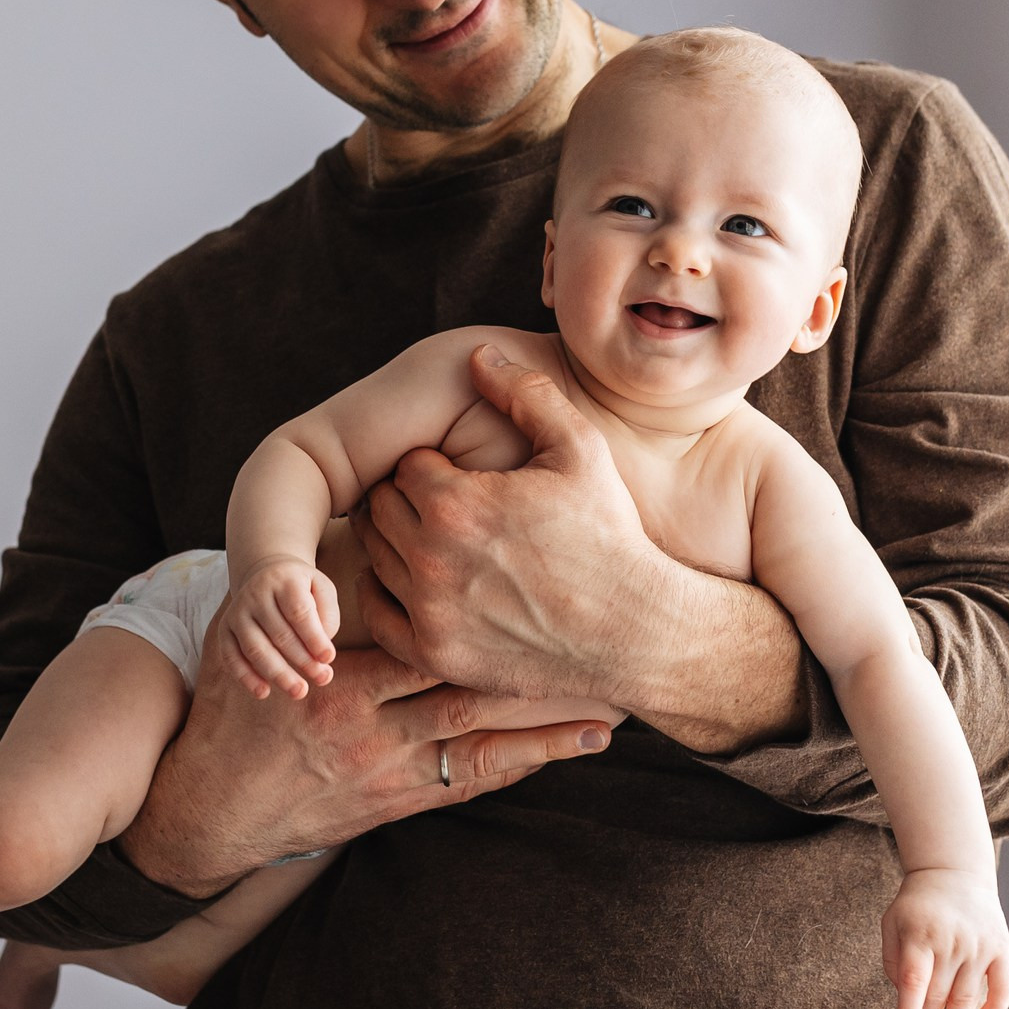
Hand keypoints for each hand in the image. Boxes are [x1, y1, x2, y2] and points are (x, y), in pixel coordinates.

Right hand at [115, 612, 614, 899]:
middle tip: (602, 632)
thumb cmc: (234, 704)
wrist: (214, 805)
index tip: (530, 563)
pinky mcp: (399, 799)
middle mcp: (367, 725)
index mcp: (336, 676)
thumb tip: (336, 514)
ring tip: (617, 694)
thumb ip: (292, 587)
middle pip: (466, 684)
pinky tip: (579, 740)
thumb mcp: (242, 632)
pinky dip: (529, 758)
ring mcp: (387, 767)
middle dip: (534, 660)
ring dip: (551, 717)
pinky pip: (474, 777)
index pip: (416, 628)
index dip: (474, 598)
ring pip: (482, 735)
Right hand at [222, 556, 339, 699]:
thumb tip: (321, 651)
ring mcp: (237, 612)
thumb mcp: (321, 588)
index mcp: (284, 580)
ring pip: (255, 648)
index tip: (329, 658)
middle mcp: (256, 594)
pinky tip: (264, 692)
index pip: (299, 612)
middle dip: (303, 661)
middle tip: (323, 679)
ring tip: (299, 692)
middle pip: (279, 634)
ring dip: (278, 674)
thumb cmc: (301, 588)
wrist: (265, 573)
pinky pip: (231, 656)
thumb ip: (328, 615)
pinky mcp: (225, 628)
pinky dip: (246, 677)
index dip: (314, 638)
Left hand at [353, 346, 806, 748]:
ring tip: (441, 540)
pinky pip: (377, 614)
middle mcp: (432, 559)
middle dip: (408, 500)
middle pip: (380, 509)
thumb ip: (526, 394)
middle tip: (447, 505)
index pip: (406, 466)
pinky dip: (390, 594)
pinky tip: (427, 582)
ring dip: (398, 543)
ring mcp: (429, 613)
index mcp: (457, 504)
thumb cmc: (611, 534)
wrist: (635, 631)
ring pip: (374, 558)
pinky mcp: (434, 654)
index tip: (461, 476)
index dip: (433, 466)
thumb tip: (478, 353)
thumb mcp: (580, 450)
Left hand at [880, 867, 1008, 1008]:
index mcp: (919, 934)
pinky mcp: (1000, 947)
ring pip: (968, 995)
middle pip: (940, 992)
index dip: (909, 1008)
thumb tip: (906, 1000)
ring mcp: (979, 945)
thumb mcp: (893, 923)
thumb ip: (894, 961)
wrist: (953, 874)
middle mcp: (951, 940)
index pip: (914, 979)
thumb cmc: (916, 907)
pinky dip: (997, 1005)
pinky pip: (1003, 984)